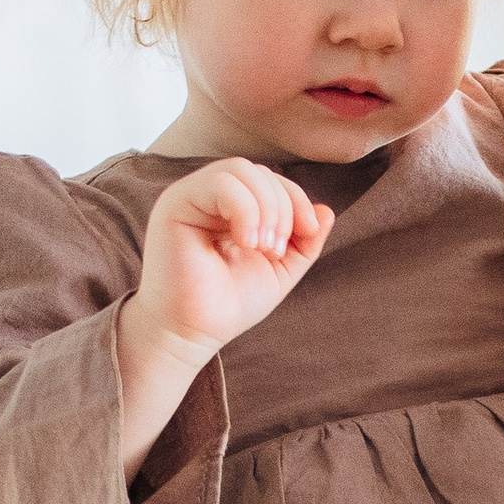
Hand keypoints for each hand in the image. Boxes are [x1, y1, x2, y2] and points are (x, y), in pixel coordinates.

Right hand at [134, 158, 329, 358]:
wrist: (193, 333)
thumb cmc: (229, 305)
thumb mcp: (279, 270)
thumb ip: (304, 242)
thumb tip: (327, 210)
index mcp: (230, 207)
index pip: (270, 180)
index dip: (297, 199)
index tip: (309, 232)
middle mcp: (207, 197)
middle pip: (258, 172)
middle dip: (282, 206)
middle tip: (276, 250)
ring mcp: (189, 196)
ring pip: (240, 170)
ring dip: (266, 208)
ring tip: (262, 249)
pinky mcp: (176, 204)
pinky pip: (222, 183)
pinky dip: (245, 211)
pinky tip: (246, 243)